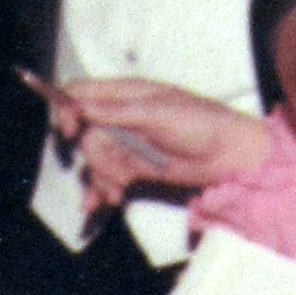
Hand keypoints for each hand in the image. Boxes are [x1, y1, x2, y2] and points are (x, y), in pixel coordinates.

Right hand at [46, 79, 274, 210]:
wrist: (230, 157)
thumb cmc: (200, 123)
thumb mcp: (155, 112)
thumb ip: (114, 111)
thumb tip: (77, 107)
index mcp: (125, 93)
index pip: (79, 93)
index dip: (66, 109)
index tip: (69, 130)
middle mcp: (121, 116)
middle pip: (84, 133)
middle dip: (93, 154)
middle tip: (114, 168)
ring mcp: (127, 143)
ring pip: (93, 159)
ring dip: (99, 177)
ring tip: (115, 191)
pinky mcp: (134, 167)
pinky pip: (106, 177)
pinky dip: (102, 190)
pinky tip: (105, 201)